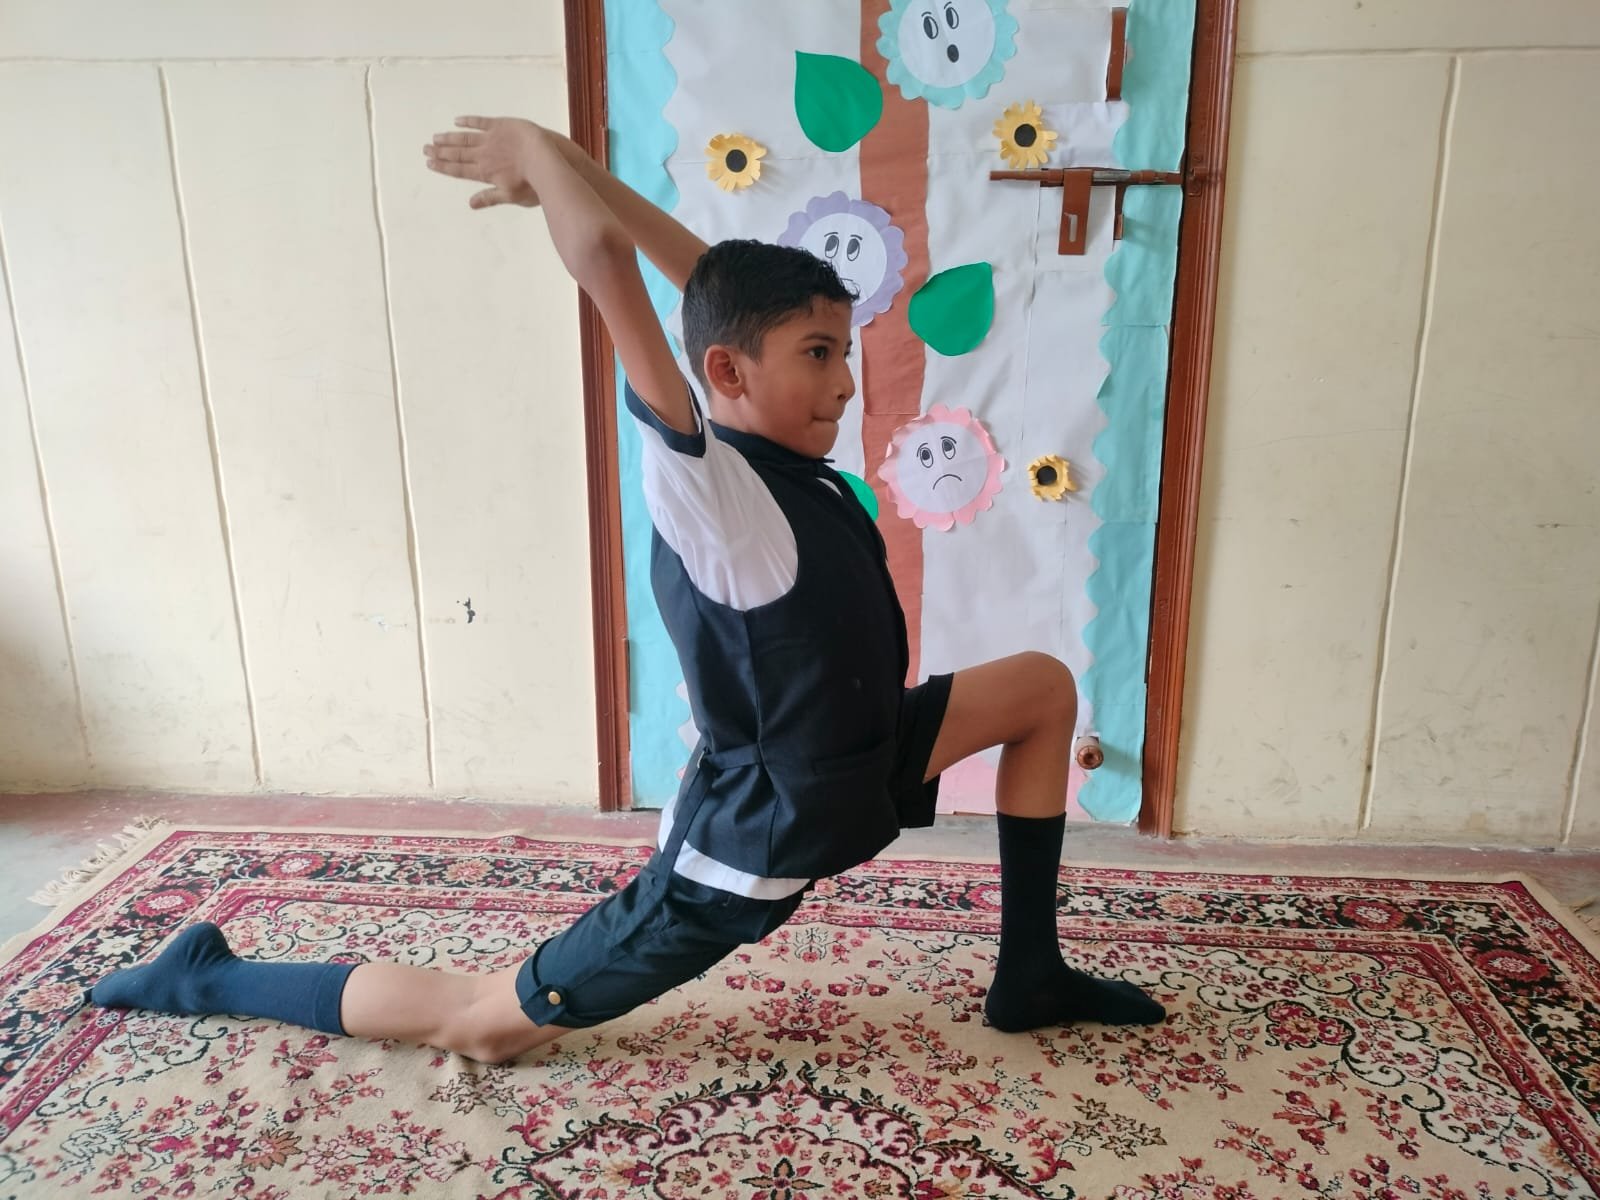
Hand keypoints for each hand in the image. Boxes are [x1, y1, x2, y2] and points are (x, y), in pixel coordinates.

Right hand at [424, 116, 543, 209]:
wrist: (545, 160)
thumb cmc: (533, 185)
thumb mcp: (511, 196)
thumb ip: (490, 198)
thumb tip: (471, 204)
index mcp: (485, 172)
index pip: (459, 170)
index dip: (443, 167)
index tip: (430, 163)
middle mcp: (483, 155)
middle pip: (457, 153)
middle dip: (440, 152)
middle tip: (425, 149)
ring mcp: (491, 139)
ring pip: (465, 138)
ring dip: (449, 138)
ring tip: (435, 137)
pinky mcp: (501, 126)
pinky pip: (480, 122)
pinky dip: (468, 121)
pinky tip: (457, 121)